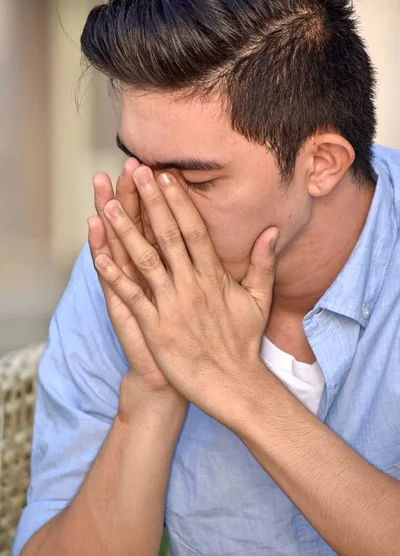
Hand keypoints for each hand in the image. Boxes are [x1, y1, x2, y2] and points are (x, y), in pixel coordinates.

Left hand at [93, 166, 277, 422]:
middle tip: (137, 170)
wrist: (233, 384)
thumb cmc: (244, 342)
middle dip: (151, 201)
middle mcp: (192, 285)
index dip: (178, 201)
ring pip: (146, 260)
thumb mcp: (260, 299)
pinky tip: (100, 255)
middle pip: (169, 235)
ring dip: (126, 230)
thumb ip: (262, 262)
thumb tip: (270, 231)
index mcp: (215, 277)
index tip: (165, 176)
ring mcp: (172, 305)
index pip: (194, 230)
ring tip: (109, 204)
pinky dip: (116, 275)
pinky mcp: (156, 327)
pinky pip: (132, 296)